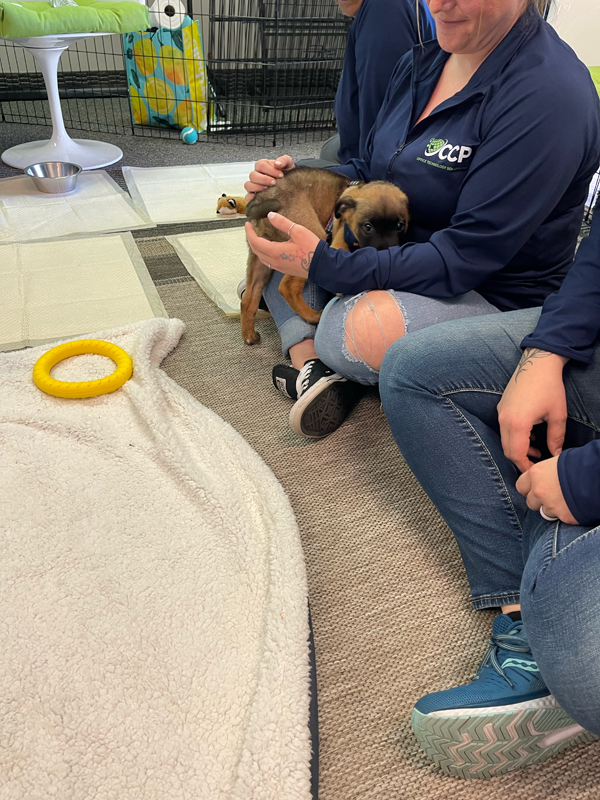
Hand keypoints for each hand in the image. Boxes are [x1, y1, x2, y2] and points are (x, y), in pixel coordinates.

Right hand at [244, 155, 294, 199]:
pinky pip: (248, 196)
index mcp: (262, 165)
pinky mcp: (254, 195)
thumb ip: (284, 160)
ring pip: (248, 185)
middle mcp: (256, 174)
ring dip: (258, 188)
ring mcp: (254, 185)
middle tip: (274, 183)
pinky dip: (251, 198)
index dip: (271, 170)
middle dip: (264, 179)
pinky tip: (260, 198)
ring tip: (268, 190)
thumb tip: (277, 164)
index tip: (281, 175)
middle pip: (253, 175)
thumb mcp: (288, 164)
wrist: (291, 184)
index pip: (261, 165)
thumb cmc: (287, 173)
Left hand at [245, 211, 320, 277]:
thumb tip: (270, 215)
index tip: (248, 224)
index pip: (255, 242)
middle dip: (251, 239)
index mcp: (275, 251)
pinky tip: (268, 249)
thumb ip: (282, 223)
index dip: (249, 232)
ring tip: (258, 238)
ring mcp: (279, 267)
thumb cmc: (311, 248)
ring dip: (257, 248)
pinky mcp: (284, 270)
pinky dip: (264, 254)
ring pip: (261, 258)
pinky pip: (268, 262)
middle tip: (251, 230)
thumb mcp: (297, 231)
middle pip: (256, 251)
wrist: (322, 266)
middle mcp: (274, 261)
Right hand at [497, 348, 568, 472]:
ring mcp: (501, 413)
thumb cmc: (549, 387)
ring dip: (518, 448)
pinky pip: (504, 429)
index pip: (516, 454)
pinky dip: (514, 437)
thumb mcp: (557, 414)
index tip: (536, 470)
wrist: (537, 362)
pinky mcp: (501, 407)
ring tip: (537, 450)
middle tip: (537, 463)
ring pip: (504, 440)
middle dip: (521, 460)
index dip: (525, 466)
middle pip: (507, 450)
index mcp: (517, 424)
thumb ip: (556, 438)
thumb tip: (556, 454)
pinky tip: (530, 434)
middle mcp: (504, 419)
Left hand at [516, 457, 578, 523]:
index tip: (535, 488)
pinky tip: (573, 505)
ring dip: (552, 509)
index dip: (528, 488)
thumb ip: (544, 472)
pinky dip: (565, 514)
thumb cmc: (579, 464)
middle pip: (530, 502)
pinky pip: (560, 518)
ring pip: (544, 512)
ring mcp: (550, 506)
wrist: (596, 476)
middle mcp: (538, 491)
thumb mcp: (557, 462)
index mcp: (535, 474)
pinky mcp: (563, 517)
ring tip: (565, 500)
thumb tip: (543, 477)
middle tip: (551, 495)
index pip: (520, 486)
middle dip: (539, 501)